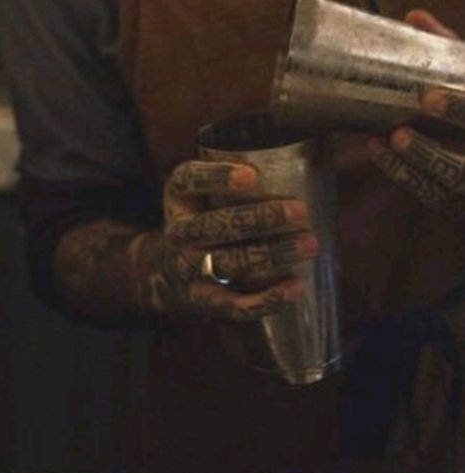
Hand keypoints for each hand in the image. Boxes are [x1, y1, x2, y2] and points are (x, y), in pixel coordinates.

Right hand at [141, 158, 318, 322]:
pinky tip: (296, 287)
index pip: (187, 180)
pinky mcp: (201, 301)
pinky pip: (233, 304)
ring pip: (228, 263)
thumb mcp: (202, 196)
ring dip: (272, 254)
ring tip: (310, 244)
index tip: (252, 176)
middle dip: (260, 219)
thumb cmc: (202, 222)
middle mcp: (178, 232)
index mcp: (178, 197)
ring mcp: (186, 269)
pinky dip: (267, 298)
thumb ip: (237, 184)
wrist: (163, 274)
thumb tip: (304, 167)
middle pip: (214, 225)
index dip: (216, 177)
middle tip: (300, 211)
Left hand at [368, 10, 464, 207]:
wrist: (464, 152)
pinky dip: (403, 171)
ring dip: (416, 159)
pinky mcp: (454, 198)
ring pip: (451, 179)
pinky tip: (378, 148)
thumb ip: (449, 47)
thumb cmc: (463, 110)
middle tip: (407, 122)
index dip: (459, 109)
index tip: (429, 97)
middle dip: (440, 138)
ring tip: (386, 138)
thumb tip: (415, 17)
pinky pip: (431, 191)